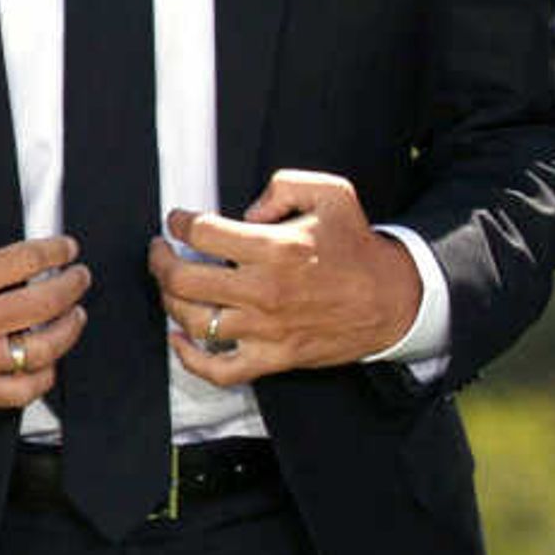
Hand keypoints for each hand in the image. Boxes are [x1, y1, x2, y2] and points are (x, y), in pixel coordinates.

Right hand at [0, 213, 86, 409]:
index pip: (27, 260)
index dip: (57, 251)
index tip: (67, 249)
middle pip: (46, 302)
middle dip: (74, 284)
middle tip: (79, 277)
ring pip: (44, 348)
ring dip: (69, 328)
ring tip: (74, 315)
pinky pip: (23, 390)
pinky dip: (44, 374)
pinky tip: (46, 358)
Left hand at [156, 170, 424, 383]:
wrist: (394, 299)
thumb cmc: (357, 247)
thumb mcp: (332, 194)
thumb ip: (284, 185)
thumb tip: (245, 210)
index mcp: (276, 248)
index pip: (202, 233)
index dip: (179, 223)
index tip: (177, 221)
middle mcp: (265, 291)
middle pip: (183, 280)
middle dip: (160, 262)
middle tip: (160, 251)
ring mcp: (266, 329)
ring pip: (194, 321)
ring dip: (169, 302)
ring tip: (170, 286)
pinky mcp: (274, 358)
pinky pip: (219, 369)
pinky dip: (190, 358)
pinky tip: (179, 338)